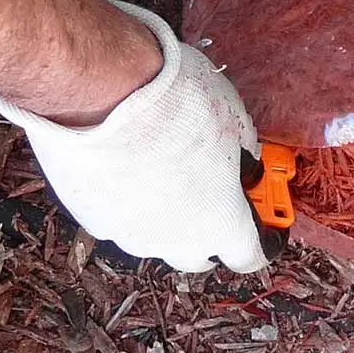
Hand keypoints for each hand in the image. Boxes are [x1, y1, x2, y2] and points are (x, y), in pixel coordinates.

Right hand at [0, 3, 268, 272]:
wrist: (102, 94)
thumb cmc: (180, 106)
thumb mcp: (236, 122)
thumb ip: (244, 155)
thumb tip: (245, 163)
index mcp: (222, 224)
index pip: (249, 257)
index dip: (259, 243)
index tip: (262, 229)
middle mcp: (175, 242)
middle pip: (198, 255)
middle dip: (210, 232)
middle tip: (214, 196)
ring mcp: (129, 235)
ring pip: (156, 239)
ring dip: (167, 217)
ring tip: (166, 173)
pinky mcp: (91, 220)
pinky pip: (120, 219)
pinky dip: (128, 201)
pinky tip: (128, 167)